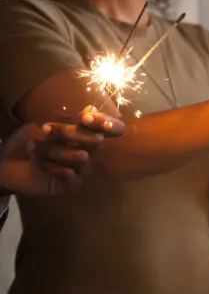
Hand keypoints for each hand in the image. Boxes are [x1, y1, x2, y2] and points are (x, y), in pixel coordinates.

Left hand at [1, 110, 124, 195]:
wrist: (7, 160)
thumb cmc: (29, 138)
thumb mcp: (47, 123)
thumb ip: (69, 119)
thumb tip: (90, 109)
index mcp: (89, 133)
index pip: (113, 128)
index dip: (103, 122)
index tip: (85, 118)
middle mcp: (91, 151)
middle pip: (96, 140)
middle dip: (69, 132)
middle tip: (44, 129)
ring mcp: (83, 169)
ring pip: (81, 156)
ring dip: (54, 150)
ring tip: (33, 148)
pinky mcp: (72, 184)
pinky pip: (70, 174)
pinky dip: (51, 166)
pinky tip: (37, 162)